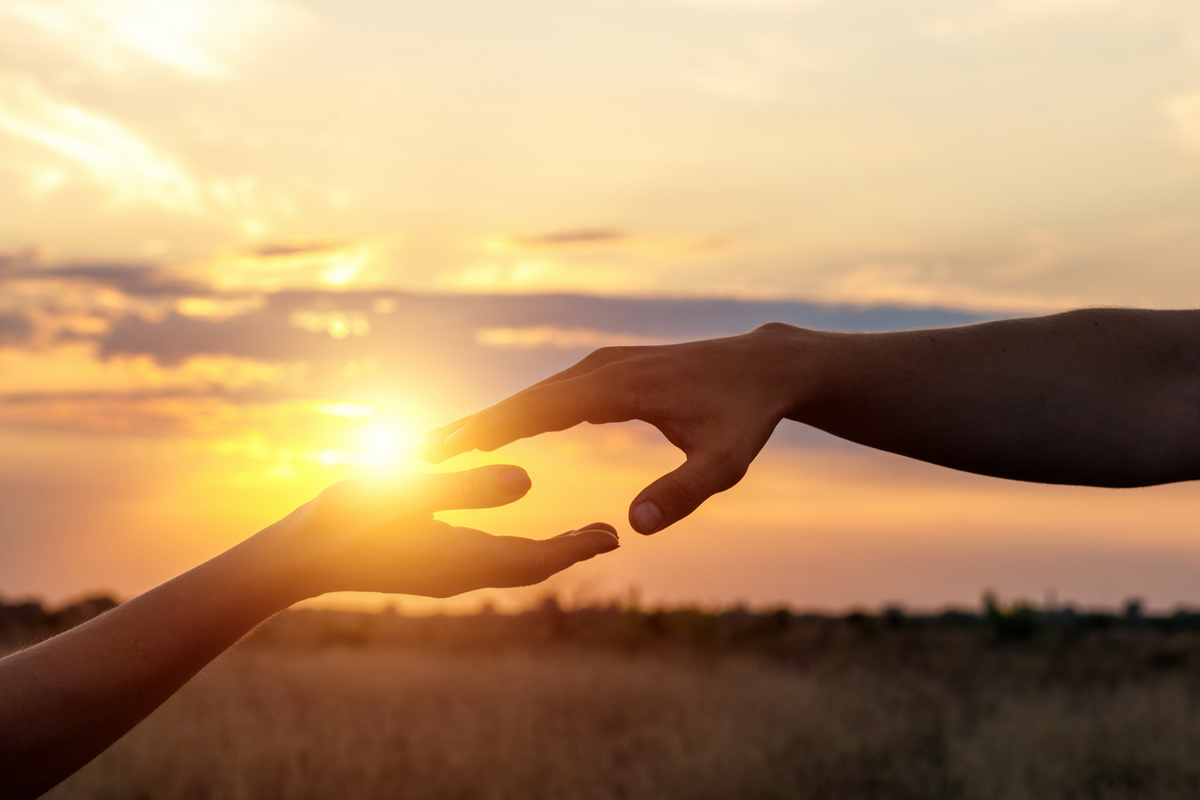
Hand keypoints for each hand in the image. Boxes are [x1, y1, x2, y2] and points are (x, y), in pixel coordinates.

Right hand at [262, 465, 619, 600]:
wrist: (290, 560)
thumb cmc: (340, 522)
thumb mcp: (403, 492)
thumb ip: (465, 487)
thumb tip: (529, 480)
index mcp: (460, 559)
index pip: (535, 560)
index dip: (577, 549)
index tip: (614, 537)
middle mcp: (457, 574)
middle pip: (530, 568)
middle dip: (571, 552)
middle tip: (611, 536)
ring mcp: (441, 573)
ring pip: (508, 566)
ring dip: (547, 552)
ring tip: (579, 535)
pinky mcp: (424, 565)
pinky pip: (485, 561)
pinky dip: (515, 550)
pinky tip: (511, 531)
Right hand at [418, 325, 802, 533]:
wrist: (766, 367)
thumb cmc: (746, 416)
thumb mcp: (725, 461)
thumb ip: (684, 492)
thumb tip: (635, 526)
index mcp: (620, 386)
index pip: (541, 407)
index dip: (491, 427)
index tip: (447, 445)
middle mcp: (604, 368)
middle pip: (527, 396)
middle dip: (476, 422)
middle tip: (424, 448)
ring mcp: (606, 365)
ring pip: (537, 392)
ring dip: (495, 415)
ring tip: (448, 442)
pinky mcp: (612, 371)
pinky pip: (556, 392)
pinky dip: (523, 409)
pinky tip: (503, 428)